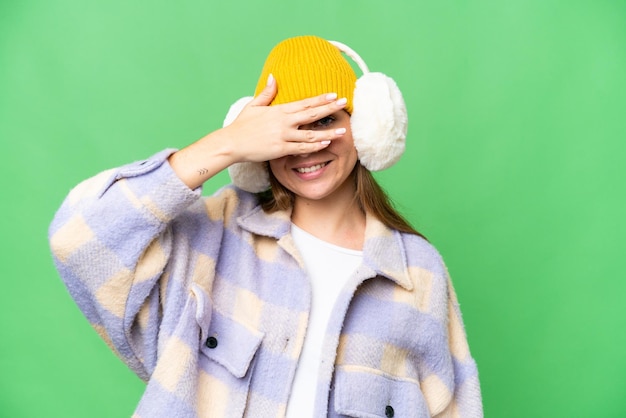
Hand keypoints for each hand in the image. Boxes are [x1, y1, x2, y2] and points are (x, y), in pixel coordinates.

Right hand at [223, 74, 347, 162]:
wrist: (231, 143)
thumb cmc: (242, 126)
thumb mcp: (253, 106)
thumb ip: (267, 93)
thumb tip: (274, 77)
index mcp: (279, 110)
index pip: (304, 103)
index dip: (320, 98)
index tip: (334, 94)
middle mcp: (284, 122)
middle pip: (311, 114)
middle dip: (329, 108)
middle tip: (345, 103)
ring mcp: (283, 136)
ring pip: (311, 135)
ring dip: (328, 132)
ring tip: (342, 131)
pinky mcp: (280, 150)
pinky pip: (302, 148)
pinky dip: (315, 146)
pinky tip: (326, 144)